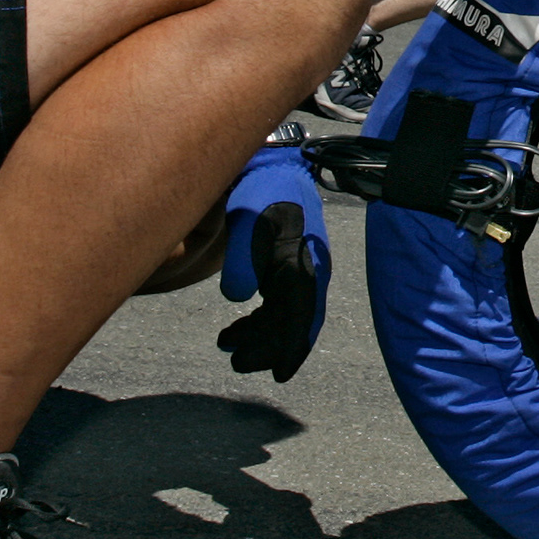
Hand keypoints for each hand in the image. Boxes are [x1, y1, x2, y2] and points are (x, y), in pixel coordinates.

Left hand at [215, 141, 330, 382]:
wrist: (269, 164)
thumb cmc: (258, 189)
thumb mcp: (247, 219)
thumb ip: (243, 257)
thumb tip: (238, 298)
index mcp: (303, 258)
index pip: (300, 313)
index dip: (290, 346)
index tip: (277, 374)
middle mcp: (309, 266)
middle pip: (295, 320)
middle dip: (269, 347)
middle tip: (237, 363)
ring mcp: (302, 264)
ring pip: (287, 314)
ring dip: (261, 335)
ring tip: (228, 345)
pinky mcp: (290, 262)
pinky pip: (281, 302)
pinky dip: (261, 320)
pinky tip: (238, 327)